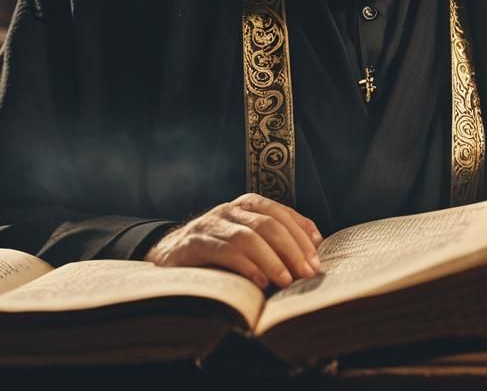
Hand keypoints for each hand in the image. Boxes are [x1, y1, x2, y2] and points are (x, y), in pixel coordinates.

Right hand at [145, 193, 322, 289]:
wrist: (170, 255)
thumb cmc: (219, 251)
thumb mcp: (249, 241)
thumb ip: (276, 242)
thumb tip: (313, 253)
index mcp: (248, 205)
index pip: (281, 213)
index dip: (301, 234)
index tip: (316, 258)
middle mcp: (230, 209)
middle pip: (268, 223)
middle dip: (292, 249)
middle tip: (307, 273)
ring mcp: (211, 224)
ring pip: (248, 237)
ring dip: (271, 260)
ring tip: (286, 280)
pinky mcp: (194, 244)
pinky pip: (224, 251)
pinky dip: (246, 266)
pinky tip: (259, 282)